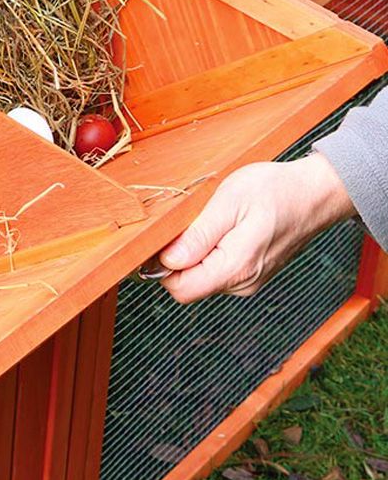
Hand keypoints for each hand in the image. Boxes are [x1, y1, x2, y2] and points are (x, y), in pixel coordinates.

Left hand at [158, 153, 354, 303]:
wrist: (316, 193)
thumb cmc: (277, 191)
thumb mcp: (229, 201)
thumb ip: (198, 235)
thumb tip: (168, 260)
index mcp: (236, 267)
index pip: (181, 288)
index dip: (162, 266)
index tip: (164, 239)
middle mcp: (242, 283)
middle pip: (187, 285)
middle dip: (178, 259)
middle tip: (191, 224)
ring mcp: (247, 281)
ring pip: (200, 278)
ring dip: (195, 255)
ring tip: (213, 223)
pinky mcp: (249, 275)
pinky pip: (215, 272)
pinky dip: (209, 254)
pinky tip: (222, 230)